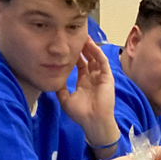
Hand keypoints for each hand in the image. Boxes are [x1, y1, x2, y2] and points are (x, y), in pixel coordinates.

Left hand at [57, 39, 118, 154]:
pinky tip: (91, 45)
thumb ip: (60, 89)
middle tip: (76, 37)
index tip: (68, 47)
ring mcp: (100, 77)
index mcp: (83, 83)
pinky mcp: (107, 78)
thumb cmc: (81, 114)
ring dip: (90, 48)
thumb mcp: (65, 100)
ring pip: (96, 58)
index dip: (75, 56)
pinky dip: (97, 53)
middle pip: (88, 59)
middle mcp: (92, 78)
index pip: (80, 65)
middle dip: (83, 49)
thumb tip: (53, 80)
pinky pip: (103, 62)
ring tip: (84, 37)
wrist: (93, 121)